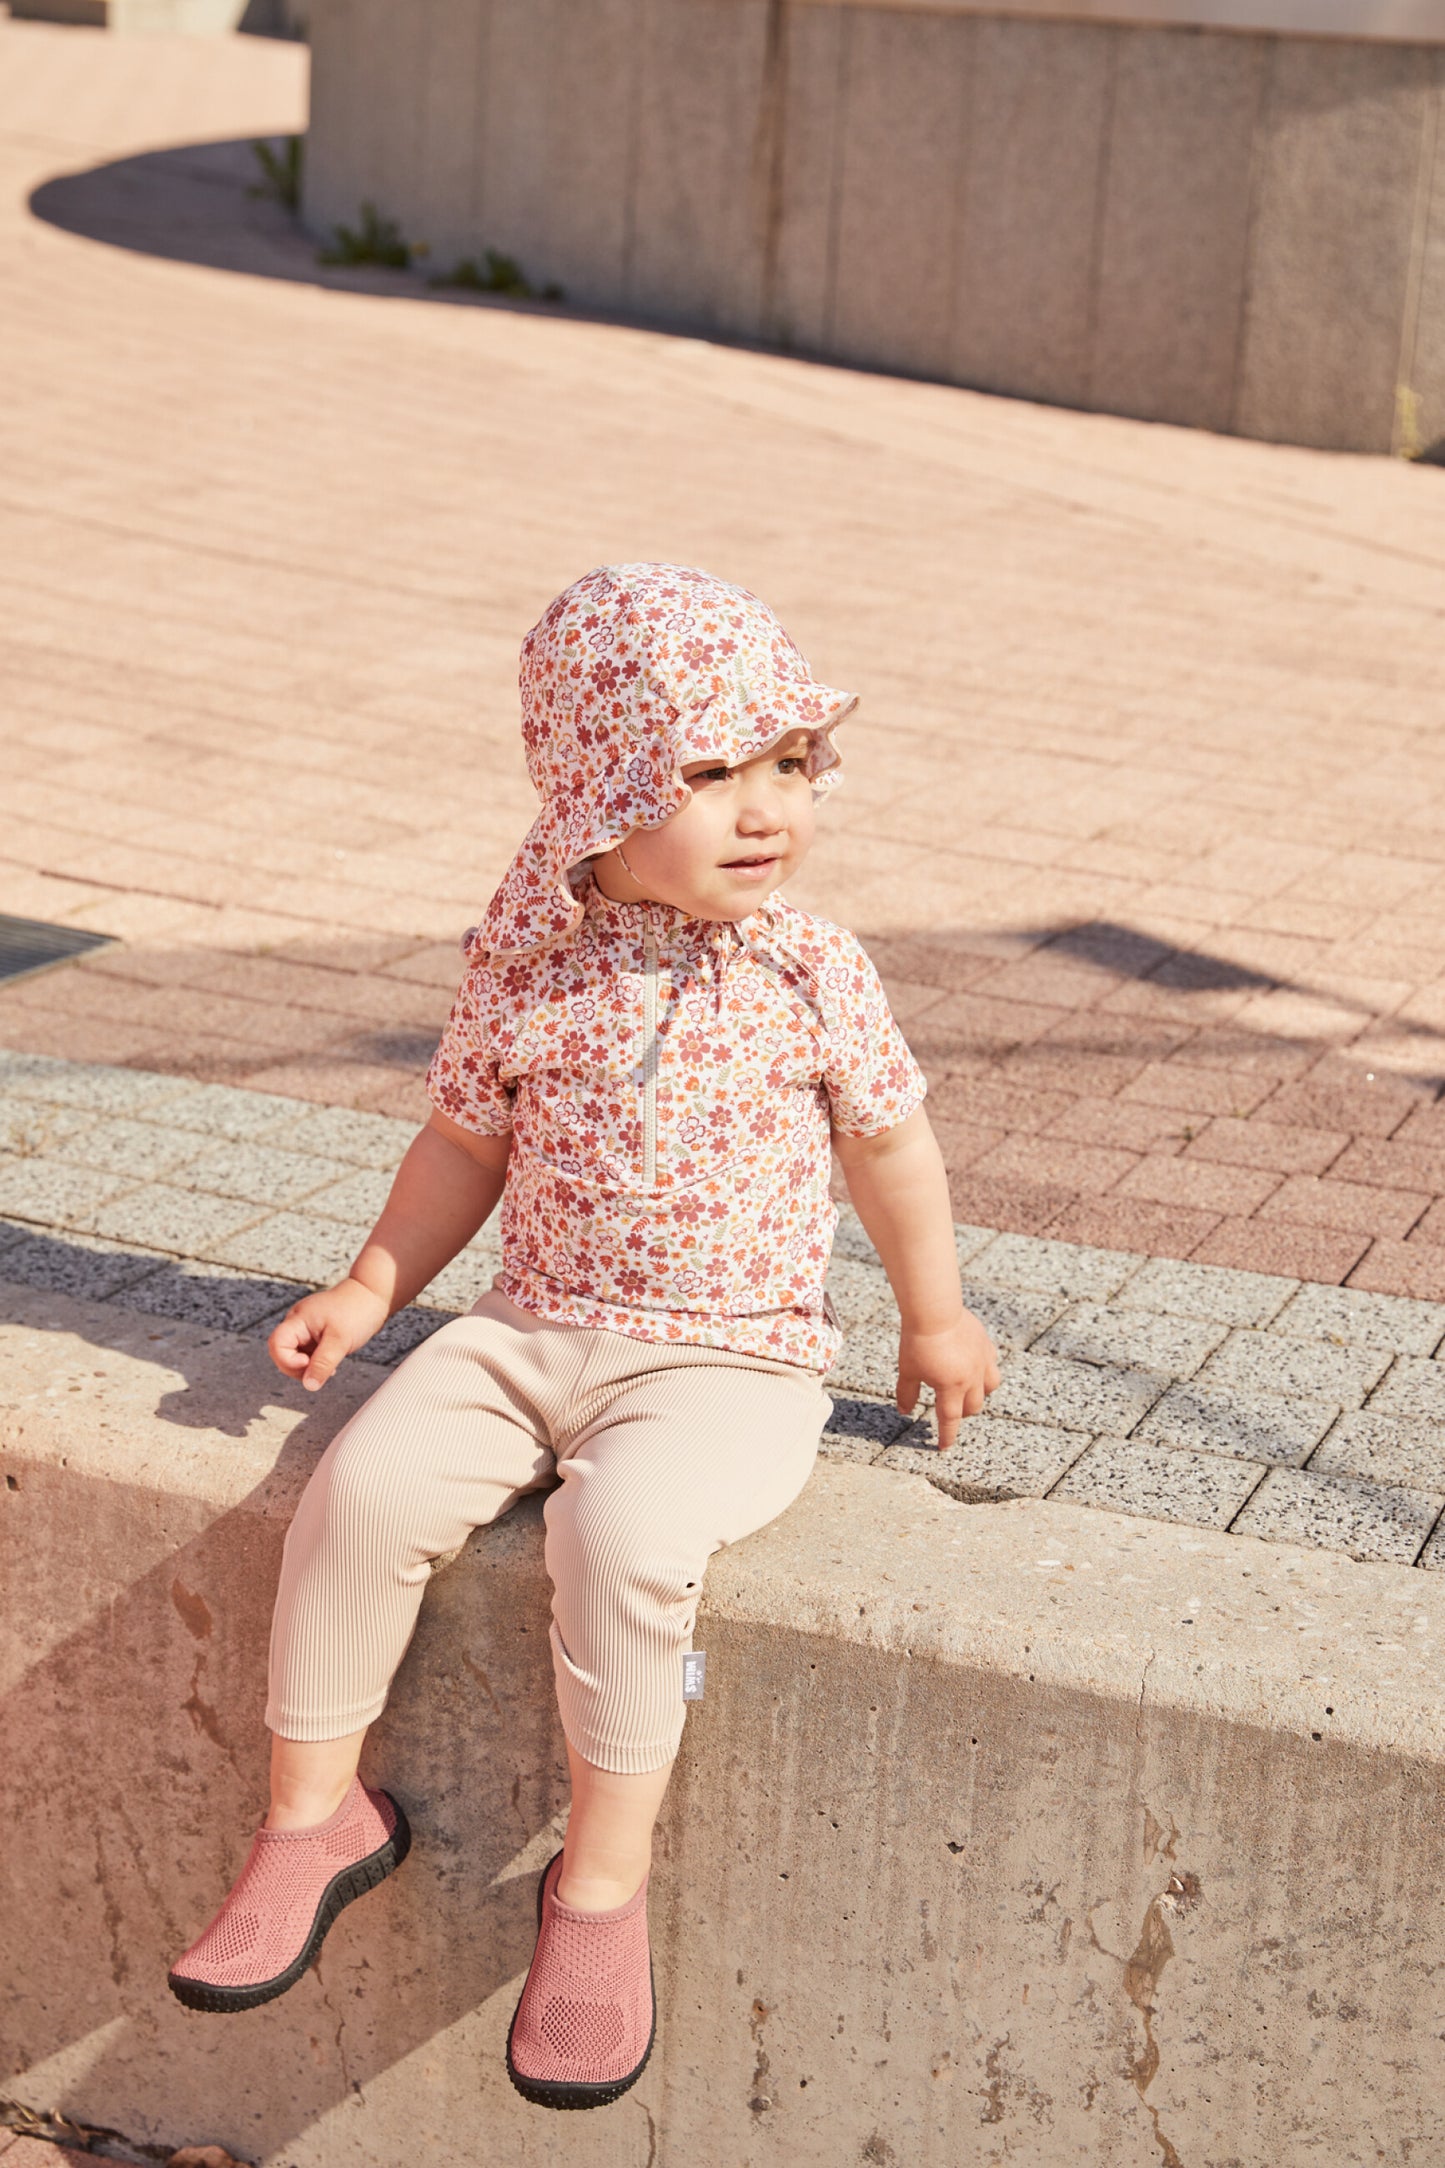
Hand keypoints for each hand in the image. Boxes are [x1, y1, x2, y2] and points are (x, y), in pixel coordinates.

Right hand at [268, 1278, 389, 1391]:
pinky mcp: (314, 1333)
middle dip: (297, 1367)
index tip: (308, 1362)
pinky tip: (331, 1362)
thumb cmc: (357, 1310)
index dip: (288, 1360)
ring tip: (330, 1365)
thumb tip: (309, 1385)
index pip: (277, 1345)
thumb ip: (322, 1364)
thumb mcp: (340, 1340)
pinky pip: (306, 1352)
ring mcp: (305, 1328)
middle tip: (320, 1370)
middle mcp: (297, 1322)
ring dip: (308, 1366)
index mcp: (298, 1319)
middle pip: (281, 1352)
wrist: (372, 1295)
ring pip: (294, 1354)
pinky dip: (315, 1361)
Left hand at [896, 1309, 1000, 1449]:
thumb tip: (904, 1411)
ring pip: (990, 1387)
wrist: (935, 1311)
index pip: (950, 1420)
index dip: (946, 1436)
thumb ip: (907, 1393)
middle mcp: (971, 1378)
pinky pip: (991, 1363)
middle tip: (951, 1411)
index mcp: (951, 1387)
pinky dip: (985, 1370)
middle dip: (962, 1413)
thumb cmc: (918, 1341)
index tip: (943, 1447)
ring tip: (968, 1392)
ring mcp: (982, 1361)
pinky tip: (975, 1366)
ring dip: (979, 1395)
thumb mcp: (908, 1370)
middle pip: (972, 1406)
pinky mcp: (985, 1345)